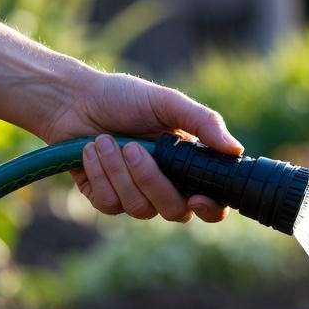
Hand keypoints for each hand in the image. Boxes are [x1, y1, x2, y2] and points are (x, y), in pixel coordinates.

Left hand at [37, 70, 243, 221]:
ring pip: (139, 208)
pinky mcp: (106, 199)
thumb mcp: (168, 102)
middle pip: (174, 210)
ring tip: (104, 141)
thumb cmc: (123, 98)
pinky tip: (90, 152)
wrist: (73, 101)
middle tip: (133, 148)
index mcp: (189, 166)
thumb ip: (204, 123)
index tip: (197, 197)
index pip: (212, 204)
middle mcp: (166, 186)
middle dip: (151, 180)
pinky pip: (110, 204)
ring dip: (119, 173)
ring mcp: (136, 196)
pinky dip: (99, 175)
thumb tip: (236, 150)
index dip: (210, 208)